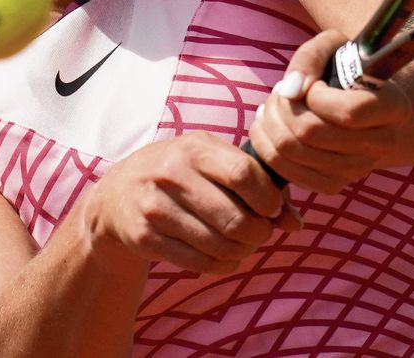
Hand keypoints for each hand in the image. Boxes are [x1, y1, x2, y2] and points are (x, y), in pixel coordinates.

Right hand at [82, 132, 300, 274]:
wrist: (118, 195)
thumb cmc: (182, 174)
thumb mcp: (213, 163)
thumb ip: (257, 185)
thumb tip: (295, 223)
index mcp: (196, 148)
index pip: (244, 174)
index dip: (268, 199)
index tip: (272, 210)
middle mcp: (173, 173)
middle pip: (235, 219)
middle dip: (258, 233)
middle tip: (259, 233)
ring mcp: (156, 206)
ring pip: (219, 245)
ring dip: (241, 252)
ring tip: (242, 245)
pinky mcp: (145, 236)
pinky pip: (199, 263)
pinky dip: (222, 265)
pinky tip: (223, 257)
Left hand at [248, 30, 412, 193]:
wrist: (355, 102)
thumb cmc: (344, 68)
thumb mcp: (333, 47)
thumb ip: (311, 58)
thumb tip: (290, 90)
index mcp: (394, 107)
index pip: (350, 111)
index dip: (318, 96)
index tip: (313, 84)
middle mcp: (383, 144)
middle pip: (312, 133)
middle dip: (283, 107)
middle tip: (280, 92)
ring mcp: (359, 169)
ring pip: (293, 152)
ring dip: (270, 124)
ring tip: (273, 106)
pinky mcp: (335, 184)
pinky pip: (288, 172)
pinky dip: (267, 147)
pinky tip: (270, 127)